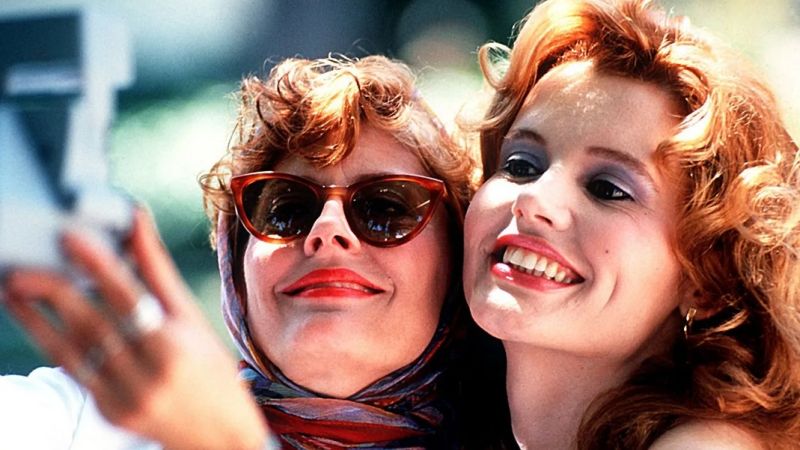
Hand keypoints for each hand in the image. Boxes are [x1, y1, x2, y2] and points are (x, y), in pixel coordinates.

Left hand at [2, 208, 270, 449]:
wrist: (220, 434)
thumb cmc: (210, 368)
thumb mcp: (191, 317)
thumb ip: (157, 271)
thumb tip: (137, 219)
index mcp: (174, 344)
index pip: (129, 297)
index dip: (99, 265)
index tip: (69, 238)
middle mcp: (148, 373)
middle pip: (92, 325)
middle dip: (52, 294)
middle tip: (21, 269)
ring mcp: (125, 398)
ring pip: (72, 351)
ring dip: (36, 321)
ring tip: (14, 292)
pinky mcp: (109, 413)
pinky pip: (77, 372)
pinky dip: (53, 345)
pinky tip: (36, 323)